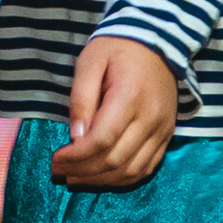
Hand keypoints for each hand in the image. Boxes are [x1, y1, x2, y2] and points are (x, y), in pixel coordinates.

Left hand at [49, 35, 177, 189]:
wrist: (157, 41)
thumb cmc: (118, 49)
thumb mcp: (90, 61)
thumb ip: (81, 98)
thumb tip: (75, 137)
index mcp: (130, 97)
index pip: (101, 140)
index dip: (76, 156)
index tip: (55, 159)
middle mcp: (151, 118)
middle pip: (115, 160)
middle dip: (83, 171)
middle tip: (60, 171)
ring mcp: (162, 129)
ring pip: (131, 171)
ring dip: (101, 181)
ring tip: (76, 178)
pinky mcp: (167, 135)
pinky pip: (146, 168)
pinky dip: (122, 179)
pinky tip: (102, 177)